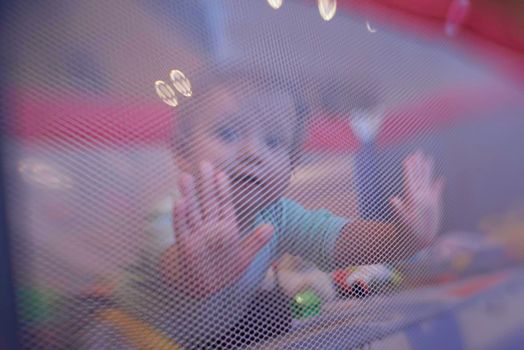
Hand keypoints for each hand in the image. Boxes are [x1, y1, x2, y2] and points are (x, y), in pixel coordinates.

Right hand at [162, 161, 273, 297]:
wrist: (205, 289)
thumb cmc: (225, 270)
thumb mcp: (244, 257)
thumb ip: (256, 242)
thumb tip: (271, 227)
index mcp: (226, 228)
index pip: (225, 204)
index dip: (223, 189)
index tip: (221, 173)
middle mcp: (210, 228)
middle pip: (208, 202)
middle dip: (206, 184)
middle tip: (204, 163)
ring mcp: (197, 236)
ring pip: (193, 211)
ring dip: (189, 195)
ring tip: (185, 177)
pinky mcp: (186, 247)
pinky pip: (182, 229)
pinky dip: (180, 217)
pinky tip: (178, 202)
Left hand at [390, 151, 443, 245]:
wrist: (414, 242)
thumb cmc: (406, 234)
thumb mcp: (402, 222)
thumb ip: (398, 210)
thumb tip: (392, 200)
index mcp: (412, 199)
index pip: (411, 181)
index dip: (410, 169)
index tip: (409, 157)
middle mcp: (419, 197)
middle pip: (419, 177)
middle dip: (418, 165)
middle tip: (418, 151)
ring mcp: (426, 200)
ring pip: (426, 182)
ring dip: (427, 171)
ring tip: (428, 158)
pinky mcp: (432, 206)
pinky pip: (436, 192)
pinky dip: (438, 185)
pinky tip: (440, 179)